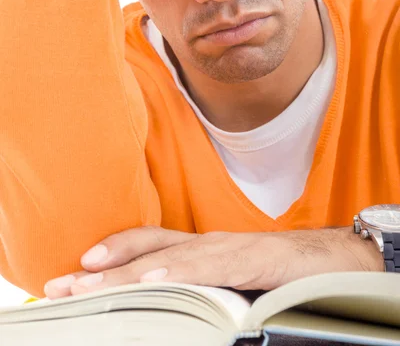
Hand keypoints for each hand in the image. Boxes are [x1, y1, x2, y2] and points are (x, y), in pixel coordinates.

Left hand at [43, 226, 383, 298]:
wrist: (330, 260)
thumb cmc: (274, 274)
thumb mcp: (224, 281)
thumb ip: (194, 285)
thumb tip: (156, 301)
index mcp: (197, 250)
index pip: (145, 245)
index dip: (108, 256)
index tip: (71, 273)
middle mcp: (207, 244)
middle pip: (147, 248)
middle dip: (102, 267)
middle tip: (61, 284)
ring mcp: (229, 250)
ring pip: (172, 257)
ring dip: (129, 271)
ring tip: (91, 285)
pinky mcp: (254, 260)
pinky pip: (213, 267)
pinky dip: (183, 272)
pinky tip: (157, 281)